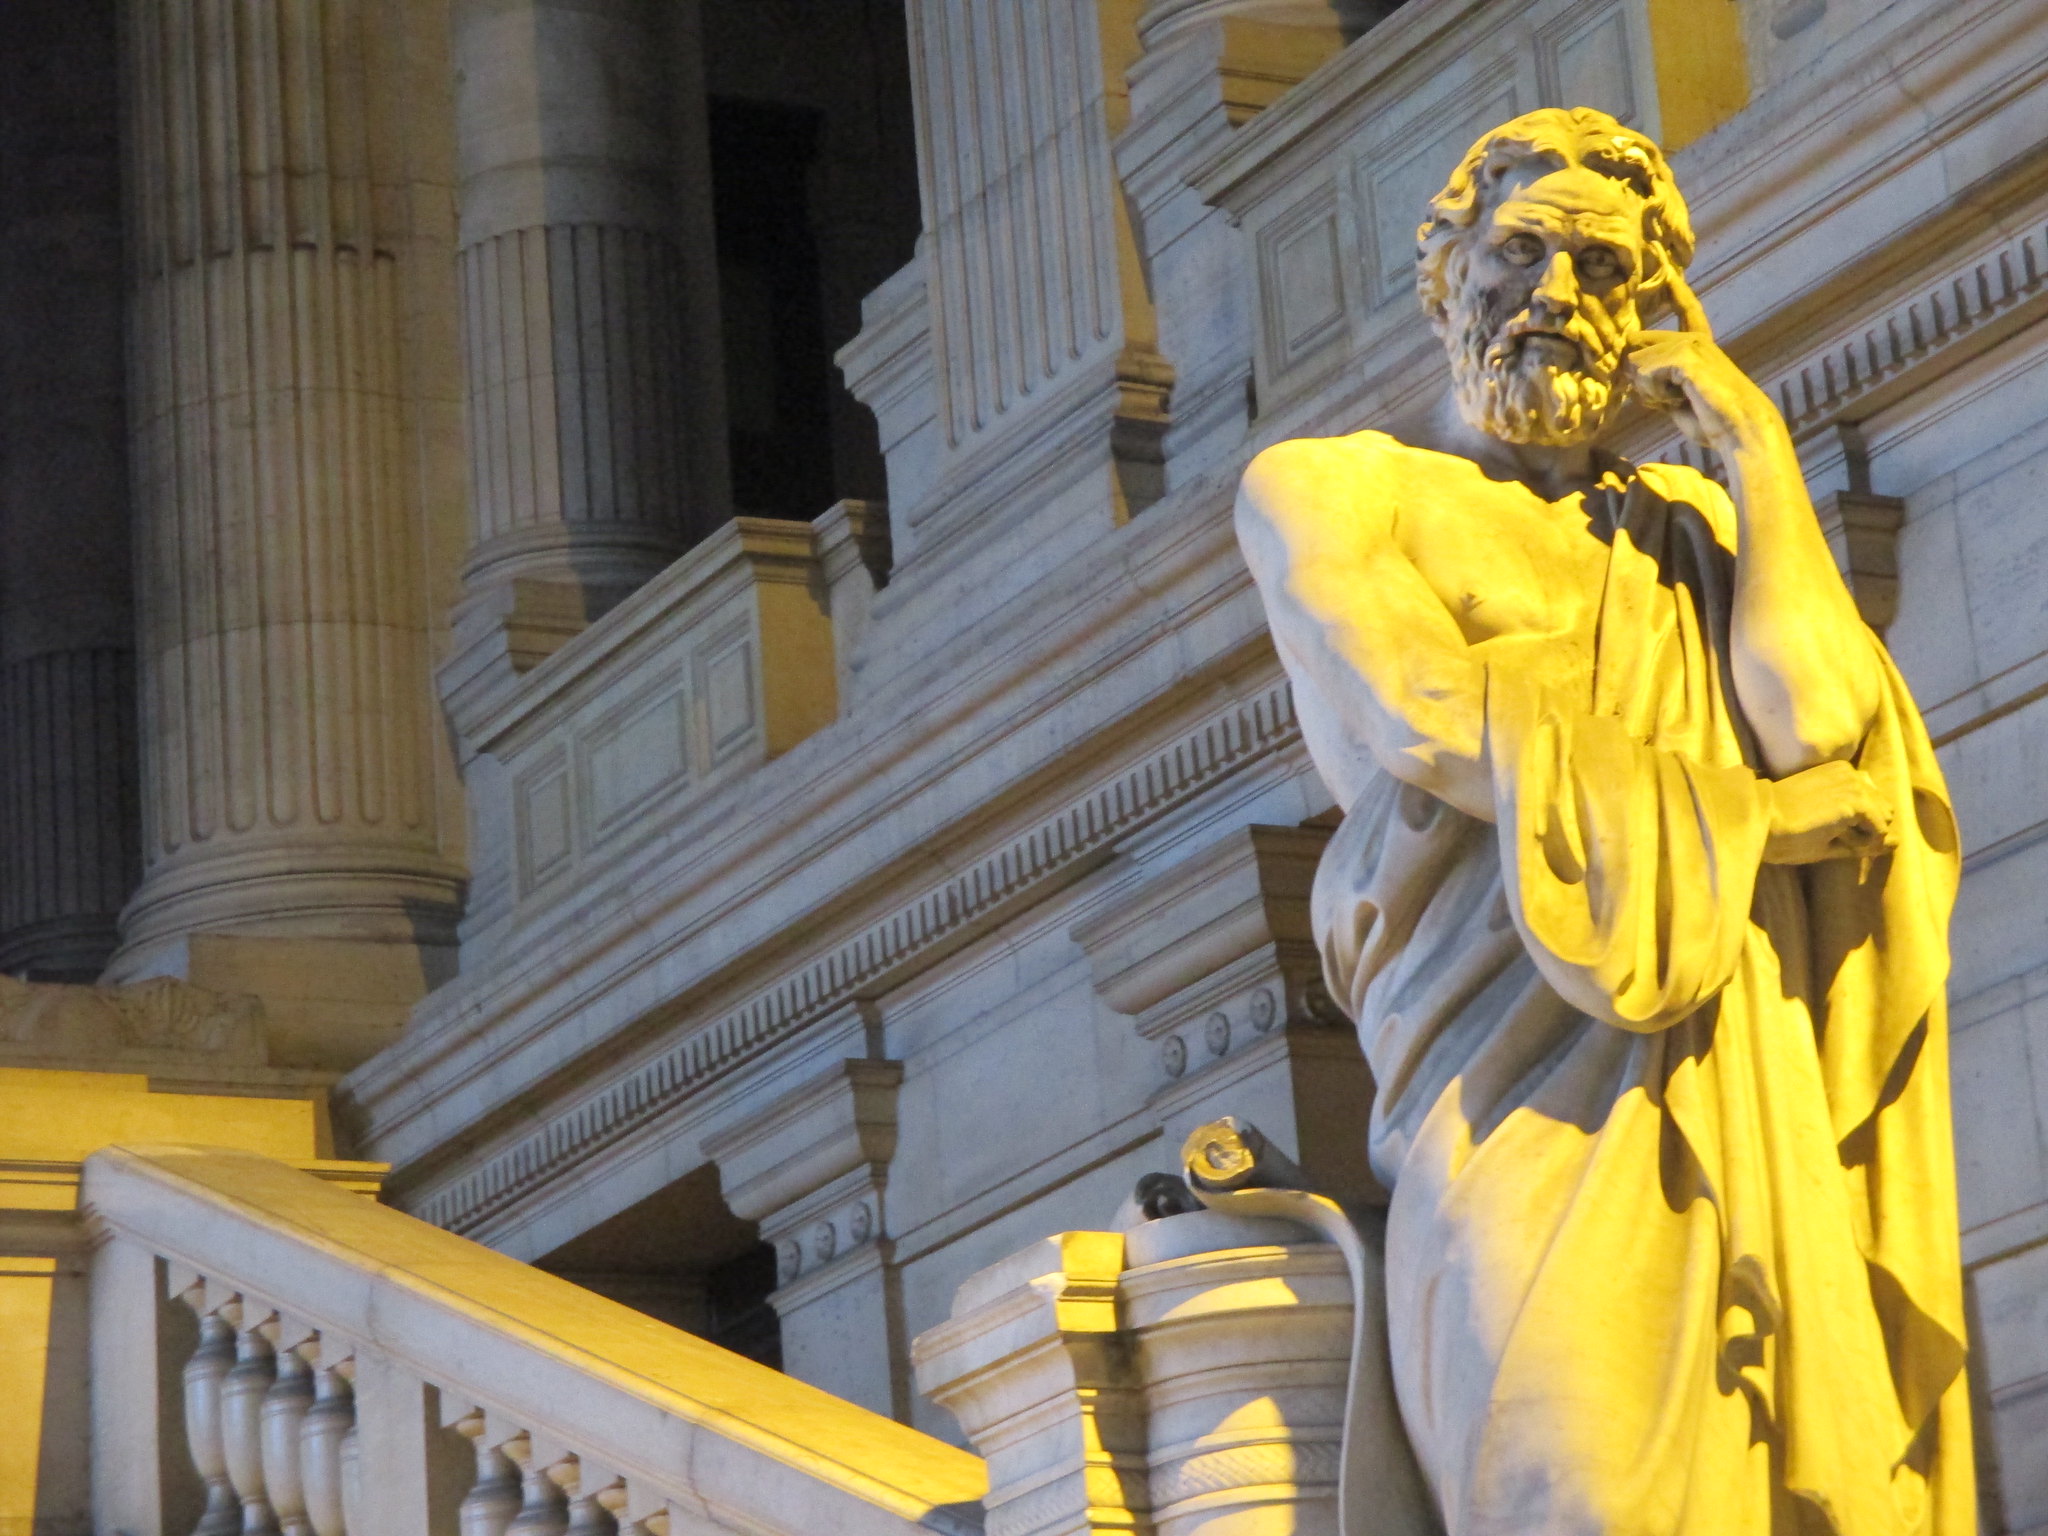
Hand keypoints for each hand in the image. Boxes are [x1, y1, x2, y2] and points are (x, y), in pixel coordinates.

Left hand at [1620, 270, 1774, 447]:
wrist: (1741, 429)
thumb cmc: (1711, 419)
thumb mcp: (1676, 397)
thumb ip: (1655, 380)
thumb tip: (1625, 369)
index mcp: (1697, 345)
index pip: (1687, 311)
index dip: (1678, 292)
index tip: (1671, 273)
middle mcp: (1693, 339)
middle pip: (1636, 347)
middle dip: (1638, 379)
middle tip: (1667, 399)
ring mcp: (1689, 344)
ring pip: (1635, 363)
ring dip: (1646, 391)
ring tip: (1676, 400)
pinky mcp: (1686, 355)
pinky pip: (1644, 372)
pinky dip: (1652, 393)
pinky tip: (1677, 400)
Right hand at [1763, 759, 1894, 863]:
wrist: (1760, 823)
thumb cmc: (1783, 828)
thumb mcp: (1828, 829)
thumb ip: (1863, 833)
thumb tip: (1898, 842)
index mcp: (1842, 771)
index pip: (1873, 802)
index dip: (1857, 824)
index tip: (1826, 828)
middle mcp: (1853, 773)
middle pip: (1882, 812)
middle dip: (1864, 829)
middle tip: (1826, 833)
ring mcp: (1856, 786)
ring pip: (1881, 822)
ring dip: (1860, 836)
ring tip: (1826, 834)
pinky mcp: (1856, 802)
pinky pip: (1878, 832)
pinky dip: (1860, 842)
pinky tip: (1831, 836)